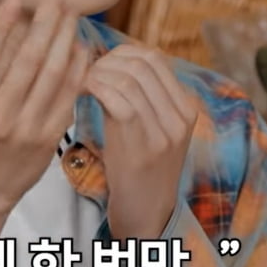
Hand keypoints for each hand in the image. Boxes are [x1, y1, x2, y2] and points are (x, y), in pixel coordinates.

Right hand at [0, 0, 88, 241]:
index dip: (1, 24)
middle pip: (26, 60)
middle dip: (44, 23)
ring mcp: (26, 129)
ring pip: (52, 75)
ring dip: (65, 39)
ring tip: (72, 14)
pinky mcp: (49, 139)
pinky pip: (68, 96)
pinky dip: (76, 68)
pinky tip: (79, 46)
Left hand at [84, 44, 199, 239]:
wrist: (146, 213)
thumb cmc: (139, 168)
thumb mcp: (151, 128)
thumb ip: (142, 97)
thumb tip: (111, 60)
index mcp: (186, 107)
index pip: (154, 58)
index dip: (121, 53)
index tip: (99, 62)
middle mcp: (180, 115)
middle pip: (141, 63)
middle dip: (107, 61)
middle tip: (84, 71)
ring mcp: (165, 130)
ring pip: (128, 79)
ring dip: (97, 74)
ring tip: (81, 82)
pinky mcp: (143, 144)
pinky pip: (117, 100)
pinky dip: (94, 89)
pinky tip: (81, 94)